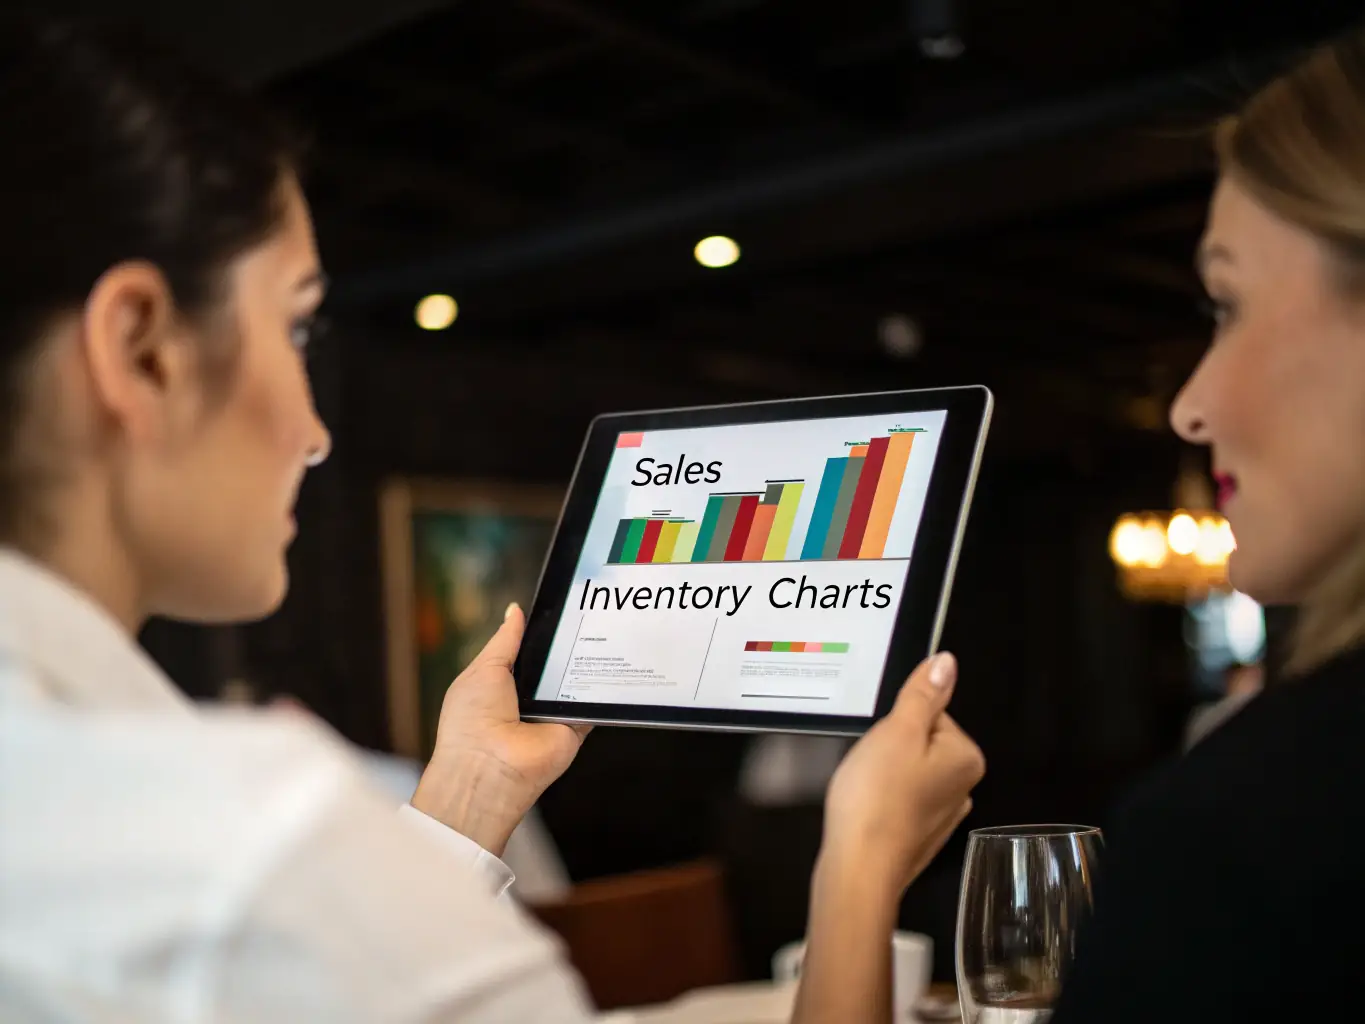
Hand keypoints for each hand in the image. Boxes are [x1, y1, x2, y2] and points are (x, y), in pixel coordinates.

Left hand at [411, 603, 589, 855]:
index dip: (540, 634)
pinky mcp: (573, 730)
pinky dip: (598, 693)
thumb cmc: (470, 722)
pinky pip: (592, 707)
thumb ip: (505, 640)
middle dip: (566, 646)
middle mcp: (528, 701)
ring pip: (576, 682)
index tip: (559, 611)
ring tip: (596, 639)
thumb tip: (516, 611)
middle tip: (583, 620)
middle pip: (555, 665)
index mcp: (502, 684)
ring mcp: (551, 716)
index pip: (528, 653)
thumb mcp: (484, 668)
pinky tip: (606, 670)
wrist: (487, 767)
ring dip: (583, 666)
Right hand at [819, 652, 983, 895]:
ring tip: (865, 789)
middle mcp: (964, 786)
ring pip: (907, 772)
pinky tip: (866, 810)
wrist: (859, 868)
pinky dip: (882, 801)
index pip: (930, 714)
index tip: (881, 746)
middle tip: (870, 767)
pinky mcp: (920, 836)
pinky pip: (900, 801)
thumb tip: (947, 661)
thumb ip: (922, 694)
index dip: (897, 724)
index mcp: (966, 757)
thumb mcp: (897, 732)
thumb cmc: (877, 795)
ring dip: (883, 775)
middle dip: (890, 749)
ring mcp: (943, 815)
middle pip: (920, 742)